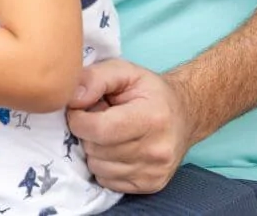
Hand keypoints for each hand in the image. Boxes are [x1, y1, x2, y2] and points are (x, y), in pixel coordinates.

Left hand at [67, 59, 193, 193]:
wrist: (185, 114)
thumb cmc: (150, 91)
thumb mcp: (124, 71)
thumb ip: (94, 78)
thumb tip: (71, 99)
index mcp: (152, 118)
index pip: (99, 130)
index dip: (78, 119)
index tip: (80, 108)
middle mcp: (157, 150)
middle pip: (95, 149)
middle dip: (87, 132)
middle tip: (100, 117)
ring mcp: (155, 172)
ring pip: (98, 168)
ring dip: (95, 150)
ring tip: (110, 133)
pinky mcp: (151, 185)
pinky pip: (107, 182)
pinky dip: (104, 165)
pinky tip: (116, 148)